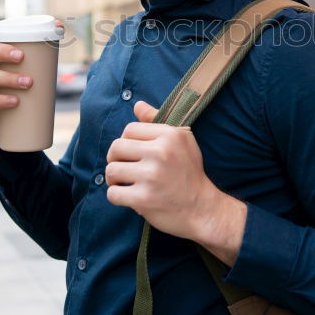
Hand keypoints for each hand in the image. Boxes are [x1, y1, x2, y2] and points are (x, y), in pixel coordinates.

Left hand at [105, 101, 246, 264]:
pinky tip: (128, 197)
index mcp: (170, 135)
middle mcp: (161, 153)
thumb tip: (137, 105)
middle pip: (116, 148)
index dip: (127, 142)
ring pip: (111, 171)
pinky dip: (116, 196)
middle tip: (124, 169)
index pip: (129, 130)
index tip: (133, 154)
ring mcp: (152, 176)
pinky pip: (113, 193)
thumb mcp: (182, 141)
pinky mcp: (144, 199)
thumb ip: (157, 122)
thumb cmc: (190, 173)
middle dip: (115, 159)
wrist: (203, 209)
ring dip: (113, 180)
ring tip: (124, 183)